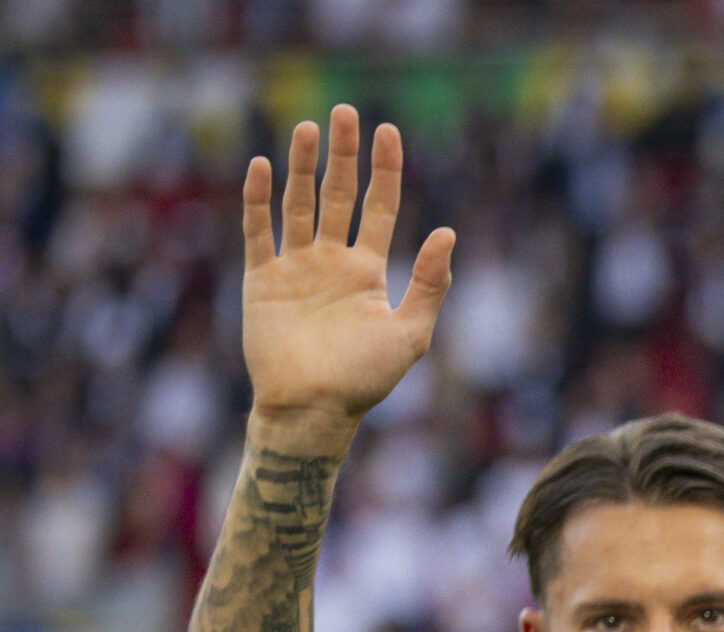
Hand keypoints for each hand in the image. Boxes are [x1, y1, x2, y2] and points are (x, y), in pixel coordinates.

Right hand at [242, 106, 454, 454]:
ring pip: (299, 204)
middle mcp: (332, 262)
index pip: (378, 208)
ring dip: (303, 167)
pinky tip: (261, 167)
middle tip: (347, 113)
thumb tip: (448, 235)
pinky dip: (257, 200)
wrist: (313, 410)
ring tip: (310, 128)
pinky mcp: (262, 280)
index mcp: (368, 272)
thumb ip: (429, 285)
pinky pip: (258, 231)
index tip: (389, 132)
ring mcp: (296, 267)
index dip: (385, 171)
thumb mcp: (409, 334)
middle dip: (344, 156)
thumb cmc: (364, 381)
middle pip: (338, 195)